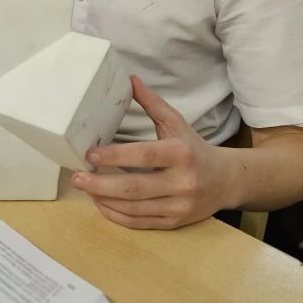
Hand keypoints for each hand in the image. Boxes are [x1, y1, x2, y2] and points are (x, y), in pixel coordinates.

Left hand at [71, 76, 231, 229]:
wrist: (226, 181)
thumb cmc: (194, 149)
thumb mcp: (176, 123)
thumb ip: (153, 103)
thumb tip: (130, 79)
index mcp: (181, 153)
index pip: (143, 155)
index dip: (114, 156)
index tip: (89, 155)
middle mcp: (182, 182)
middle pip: (134, 188)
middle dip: (100, 184)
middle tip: (76, 177)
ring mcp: (178, 206)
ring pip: (134, 209)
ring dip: (104, 200)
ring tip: (85, 188)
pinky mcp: (175, 223)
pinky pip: (140, 223)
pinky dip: (117, 215)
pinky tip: (101, 203)